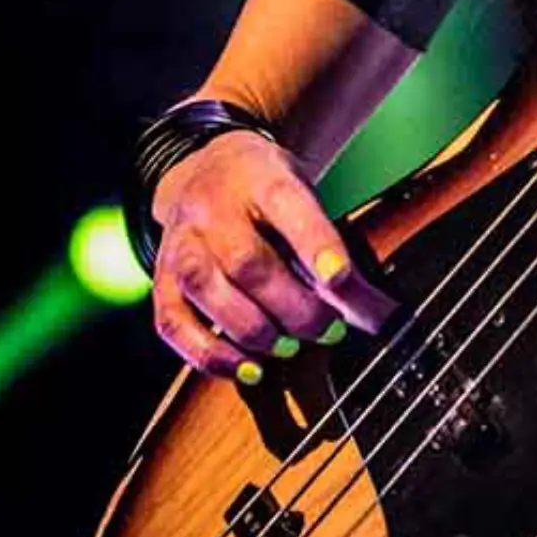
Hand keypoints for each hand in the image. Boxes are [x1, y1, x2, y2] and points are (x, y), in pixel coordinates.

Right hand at [148, 130, 396, 380]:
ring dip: (254, 331)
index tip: (340, 280)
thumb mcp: (304, 195)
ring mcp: (182, 243)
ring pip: (210, 292)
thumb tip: (376, 312)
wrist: (206, 168)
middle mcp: (215, 209)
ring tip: (290, 347)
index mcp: (262, 177)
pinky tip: (247, 369)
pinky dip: (210, 355)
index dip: (316, 245)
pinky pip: (174, 324)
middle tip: (329, 331)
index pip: (290, 208)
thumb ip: (332, 248)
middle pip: (249, 262)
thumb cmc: (268, 190)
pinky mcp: (161, 279)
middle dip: (293, 306)